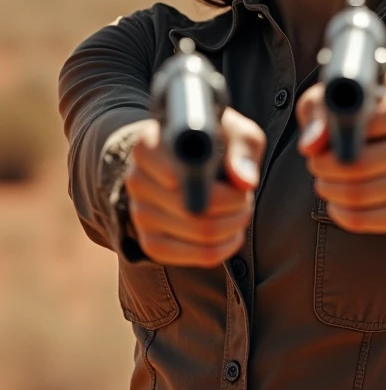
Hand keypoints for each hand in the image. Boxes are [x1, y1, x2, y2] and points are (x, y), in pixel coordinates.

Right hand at [123, 109, 265, 266]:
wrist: (193, 163)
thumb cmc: (217, 144)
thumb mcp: (235, 133)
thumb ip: (241, 150)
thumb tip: (244, 181)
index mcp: (150, 145)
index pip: (182, 174)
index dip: (218, 186)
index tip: (234, 185)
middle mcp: (137, 179)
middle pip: (198, 208)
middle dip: (236, 206)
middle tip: (245, 197)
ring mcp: (140, 213)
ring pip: (203, 233)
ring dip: (234, 225)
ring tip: (239, 209)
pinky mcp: (151, 242)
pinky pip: (199, 256)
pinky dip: (226, 247)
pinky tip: (231, 231)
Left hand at [296, 68, 385, 234]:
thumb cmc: (356, 113)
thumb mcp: (334, 98)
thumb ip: (320, 111)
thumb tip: (312, 143)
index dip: (358, 125)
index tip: (334, 132)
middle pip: (365, 162)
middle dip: (326, 166)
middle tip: (315, 162)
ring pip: (362, 193)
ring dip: (329, 189)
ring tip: (323, 179)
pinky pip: (368, 220)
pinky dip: (341, 212)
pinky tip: (336, 200)